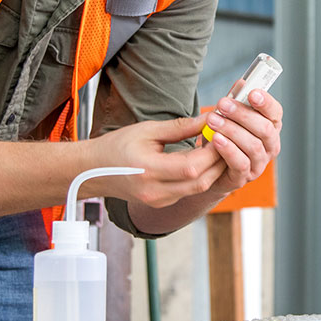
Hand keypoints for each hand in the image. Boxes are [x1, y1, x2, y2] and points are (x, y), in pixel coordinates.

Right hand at [80, 117, 226, 207]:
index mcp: (149, 171)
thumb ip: (180, 127)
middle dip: (218, 160)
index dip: (212, 151)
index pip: (192, 166)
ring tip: (217, 148)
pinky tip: (203, 159)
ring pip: (198, 188)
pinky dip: (201, 175)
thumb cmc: (117, 146)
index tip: (221, 132)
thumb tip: (208, 118)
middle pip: (201, 181)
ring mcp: (159, 200)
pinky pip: (189, 191)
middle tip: (227, 140)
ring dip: (212, 169)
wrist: (94, 171)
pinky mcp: (162, 202)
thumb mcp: (147, 130)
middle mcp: (155, 191)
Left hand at [201, 89, 282, 194]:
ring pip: (253, 146)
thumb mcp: (229, 116)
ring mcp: (259, 163)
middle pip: (265, 129)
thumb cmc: (224, 136)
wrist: (209, 167)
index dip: (266, 102)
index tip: (252, 93)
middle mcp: (270, 145)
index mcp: (270, 127)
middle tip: (222, 104)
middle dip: (243, 115)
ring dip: (232, 131)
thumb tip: (241, 83)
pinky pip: (240, 163)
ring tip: (212, 120)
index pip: (275, 113)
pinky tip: (216, 139)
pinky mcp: (244, 177)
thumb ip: (236, 100)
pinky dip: (228, 150)